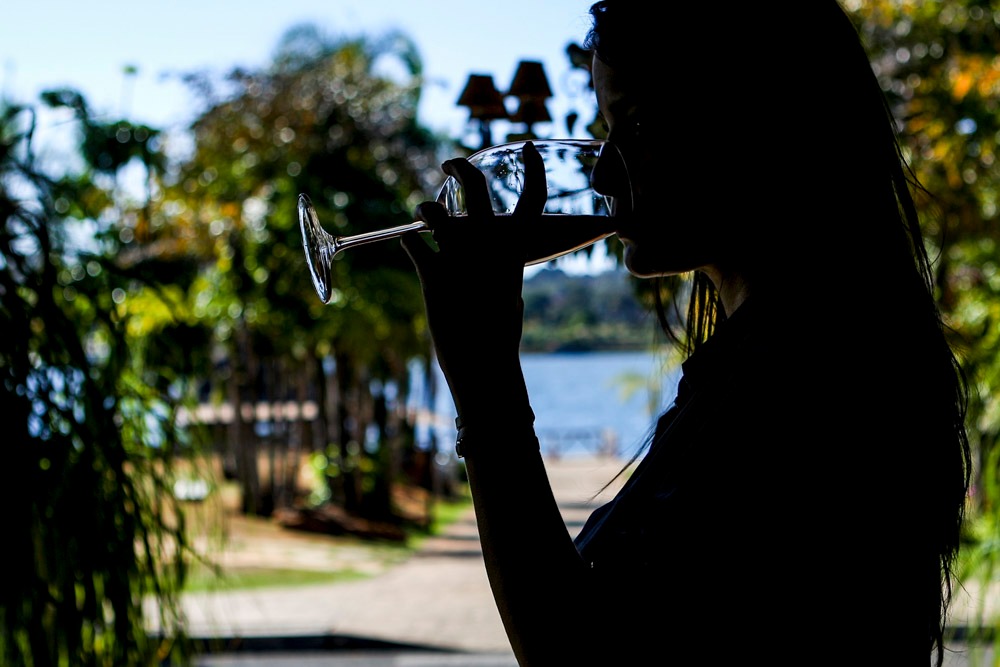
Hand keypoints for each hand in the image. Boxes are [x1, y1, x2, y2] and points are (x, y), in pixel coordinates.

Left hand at [401, 142, 545, 420]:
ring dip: (426, 207)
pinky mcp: (432, 275)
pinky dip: (410, 242)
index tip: (526, 145)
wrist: (483, 365)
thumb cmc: (498, 335)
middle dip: (461, 167)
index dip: (533, 167)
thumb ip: (500, 266)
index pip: (533, 198)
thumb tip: (491, 256)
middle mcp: (488, 246)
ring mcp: (460, 258)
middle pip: (475, 187)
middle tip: (451, 162)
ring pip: (434, 211)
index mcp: (515, 250)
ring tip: (424, 211)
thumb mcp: (508, 294)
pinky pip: (411, 242)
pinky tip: (413, 249)